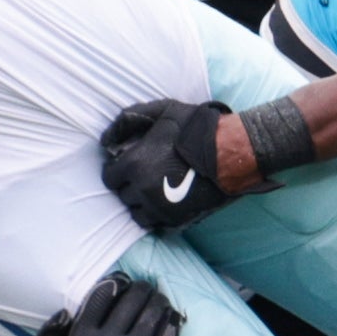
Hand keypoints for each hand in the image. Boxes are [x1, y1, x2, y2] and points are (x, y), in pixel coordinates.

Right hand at [35, 271, 183, 335]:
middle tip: (139, 288)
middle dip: (138, 287)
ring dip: (155, 298)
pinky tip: (164, 314)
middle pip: (133, 296)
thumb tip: (64, 311)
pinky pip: (167, 327)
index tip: (119, 283)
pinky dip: (168, 316)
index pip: (104, 292)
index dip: (115, 282)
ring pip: (154, 308)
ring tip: (153, 298)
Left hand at [101, 98, 240, 230]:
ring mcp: (159, 208)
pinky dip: (158, 215)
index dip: (117, 171)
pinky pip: (157, 224)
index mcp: (134, 164)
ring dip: (142, 204)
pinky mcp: (176, 220)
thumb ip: (130, 119)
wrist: (231, 153)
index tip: (128, 165)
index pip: (109, 177)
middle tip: (144, 176)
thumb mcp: (163, 111)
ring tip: (154, 192)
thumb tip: (106, 138)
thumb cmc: (196, 128)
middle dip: (130, 186)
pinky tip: (166, 202)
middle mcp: (142, 190)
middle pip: (123, 196)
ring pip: (137, 214)